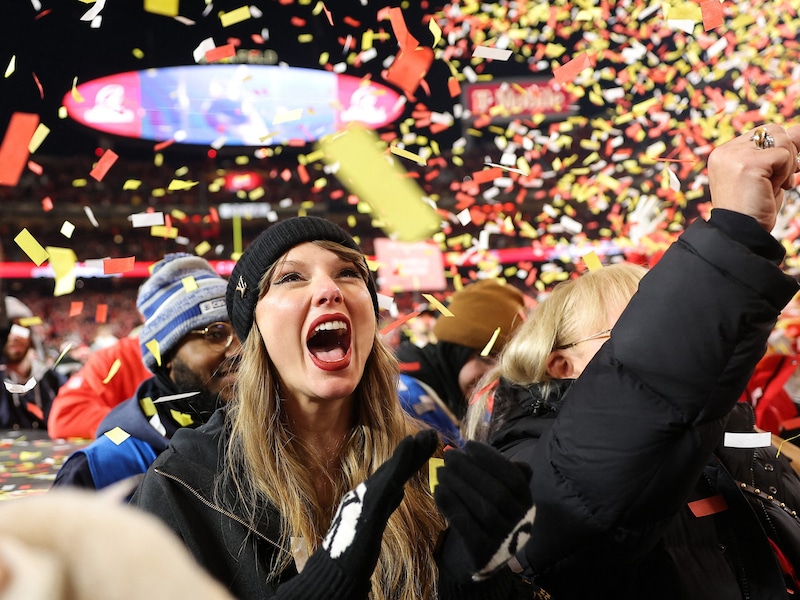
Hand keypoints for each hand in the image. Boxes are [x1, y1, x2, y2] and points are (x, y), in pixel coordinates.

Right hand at [277, 429, 437, 599]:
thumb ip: (386, 506)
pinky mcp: (368, 507)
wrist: (334, 572)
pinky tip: (410, 445)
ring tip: (428, 436)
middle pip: (395, 467)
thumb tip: (400, 490)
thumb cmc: (351, 555)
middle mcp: (365, 493)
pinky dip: (399, 461)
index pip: (395, 474)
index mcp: (369, 498)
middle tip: (433, 433)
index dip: (411, 458)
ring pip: (392, 470)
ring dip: (411, 451)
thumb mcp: (373, 526)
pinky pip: (387, 480)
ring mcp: (365, 498)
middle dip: (415, 450)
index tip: (427, 442)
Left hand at [434, 441, 535, 582]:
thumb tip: (477, 450)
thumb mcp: (499, 492)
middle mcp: (521, 522)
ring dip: (458, 486)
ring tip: (441, 471)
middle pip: (496, 492)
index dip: (491, 459)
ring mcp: (504, 540)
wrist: (482, 555)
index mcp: (527, 502)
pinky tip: (438, 491)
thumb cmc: (488, 513)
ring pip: (483, 509)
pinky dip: (452, 506)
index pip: (514, 477)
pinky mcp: (484, 554)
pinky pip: (467, 527)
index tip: (469, 445)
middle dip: (469, 469)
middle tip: (449, 456)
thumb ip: (495, 472)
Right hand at [708, 124, 799, 231]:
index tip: (775, 174)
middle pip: (773, 131)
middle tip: (776, 181)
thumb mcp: (767, 175)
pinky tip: (772, 188)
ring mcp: (735, 156)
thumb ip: (779, 151)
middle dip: (784, 156)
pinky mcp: (748, 163)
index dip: (778, 151)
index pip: (763, 134)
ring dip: (786, 166)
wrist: (741, 233)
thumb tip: (797, 129)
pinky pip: (784, 155)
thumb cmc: (753, 208)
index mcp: (725, 154)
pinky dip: (785, 174)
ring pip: (781, 140)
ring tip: (772, 186)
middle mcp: (726, 151)